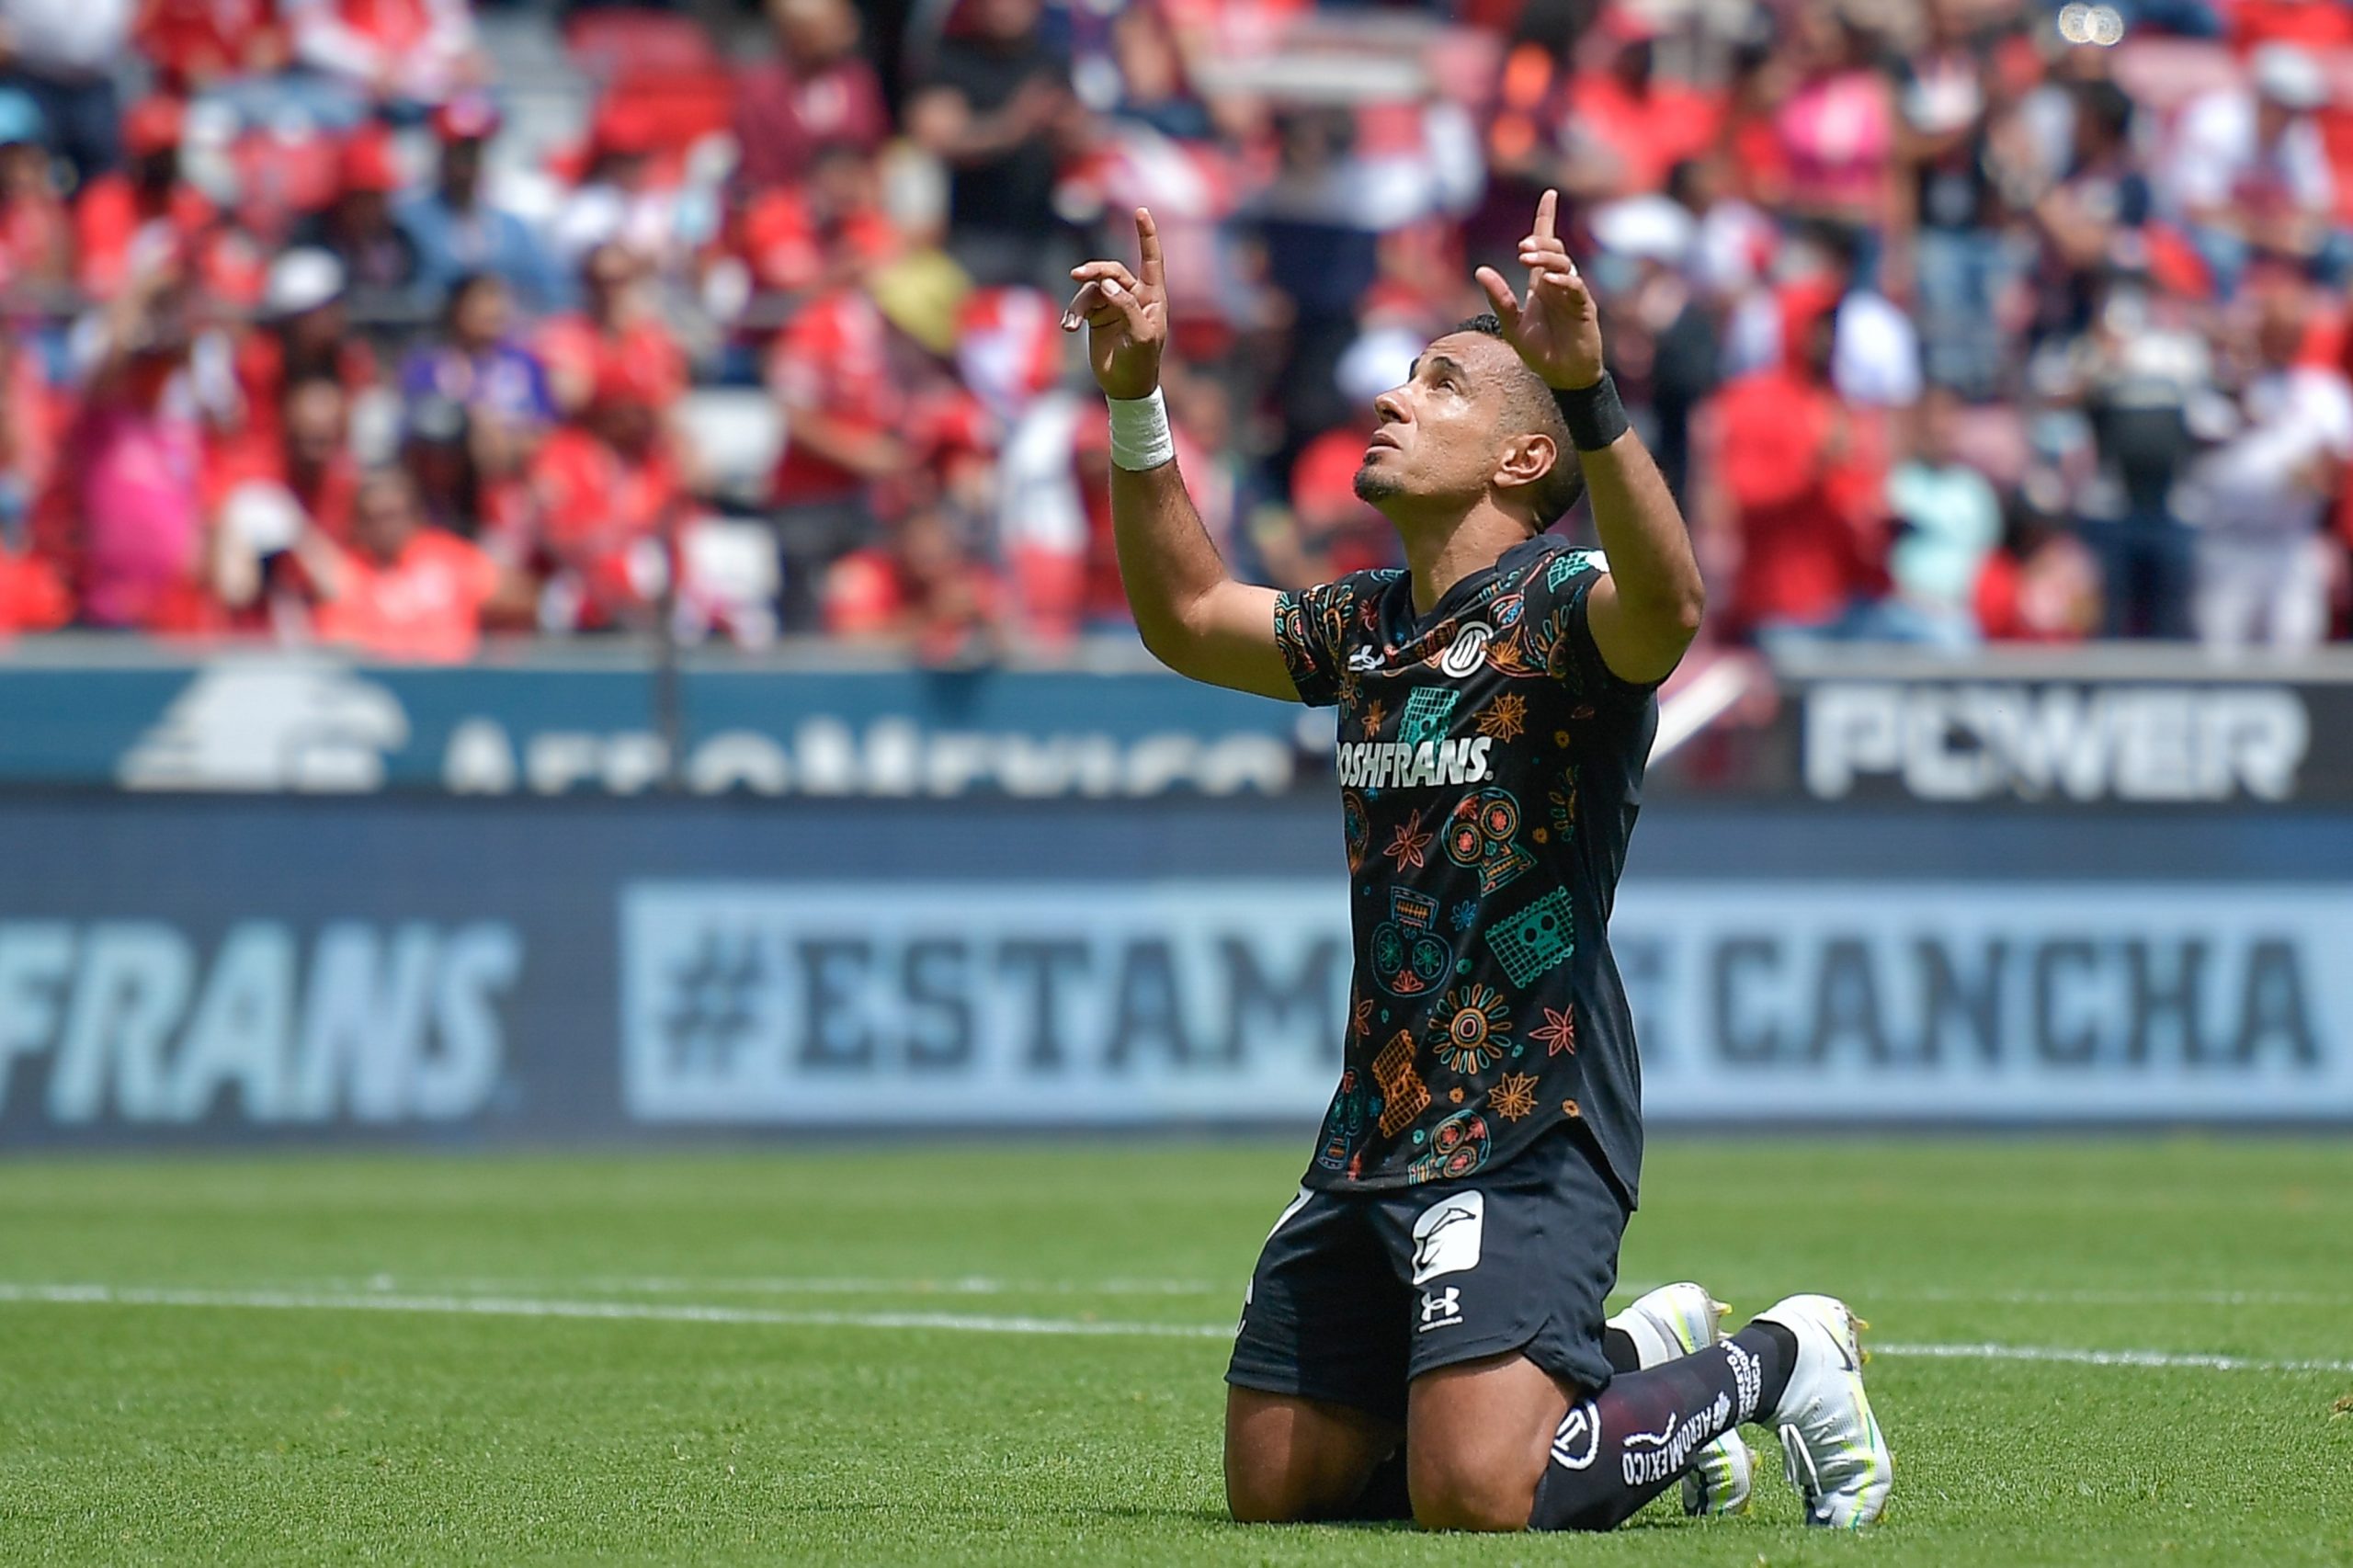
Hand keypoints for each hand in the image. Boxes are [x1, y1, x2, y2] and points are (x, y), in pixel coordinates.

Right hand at [1062, 207, 1167, 400]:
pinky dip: (1073, 314)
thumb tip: (1107, 284)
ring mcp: (1113, 305)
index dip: (1146, 235)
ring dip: (1080, 303)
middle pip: (1112, 271)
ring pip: (1092, 289)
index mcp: (1152, 297)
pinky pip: (1081, 305)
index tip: (1141, 211)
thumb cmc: (1141, 362)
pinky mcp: (1097, 316)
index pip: (1150, 259)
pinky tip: (1068, 328)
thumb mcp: (1141, 335)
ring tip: (1072, 322)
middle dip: (1095, 270)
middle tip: (1078, 275)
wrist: (1126, 387)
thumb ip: (1126, 306)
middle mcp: (1133, 296)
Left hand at [1474, 189, 1605, 390]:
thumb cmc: (1540, 352)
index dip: (1546, 218)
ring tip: (1526, 257)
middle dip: (1539, 243)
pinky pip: (1575, 288)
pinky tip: (1549, 280)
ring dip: (1546, 257)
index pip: (1545, 245)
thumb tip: (1481, 270)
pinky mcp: (1584, 308)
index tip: (1549, 194)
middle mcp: (1558, 284)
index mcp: (1541, 284)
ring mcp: (1572, 294)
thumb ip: (1499, 298)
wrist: (1563, 377)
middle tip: (1520, 249)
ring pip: (1564, 263)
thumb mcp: (1512, 325)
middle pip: (1553, 250)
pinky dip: (1563, 281)